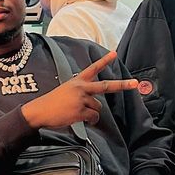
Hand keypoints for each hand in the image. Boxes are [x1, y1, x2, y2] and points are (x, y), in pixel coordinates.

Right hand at [22, 51, 138, 128]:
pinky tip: (79, 118)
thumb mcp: (65, 91)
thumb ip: (81, 93)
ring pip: (98, 108)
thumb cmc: (52, 103)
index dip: (104, 61)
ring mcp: (81, 99)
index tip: (114, 53)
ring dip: (91, 113)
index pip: (92, 69)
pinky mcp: (80, 111)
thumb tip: (93, 105)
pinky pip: (93, 117)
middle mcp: (81, 88)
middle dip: (122, 85)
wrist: (39, 111)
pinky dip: (90, 121)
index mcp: (77, 81)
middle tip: (134, 83)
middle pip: (106, 86)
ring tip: (77, 113)